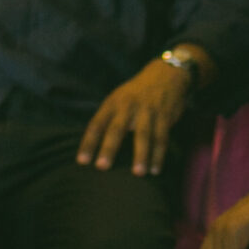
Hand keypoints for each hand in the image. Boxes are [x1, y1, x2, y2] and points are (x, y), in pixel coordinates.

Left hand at [78, 57, 192, 174]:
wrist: (165, 74)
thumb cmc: (135, 93)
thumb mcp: (118, 99)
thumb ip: (108, 118)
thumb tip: (94, 145)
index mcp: (112, 103)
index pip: (96, 124)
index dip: (88, 143)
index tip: (82, 161)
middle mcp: (128, 106)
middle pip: (116, 129)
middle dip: (109, 148)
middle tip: (102, 167)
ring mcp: (147, 111)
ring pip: (143, 135)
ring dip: (140, 155)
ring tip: (137, 173)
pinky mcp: (164, 116)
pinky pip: (161, 137)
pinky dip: (159, 155)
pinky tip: (156, 170)